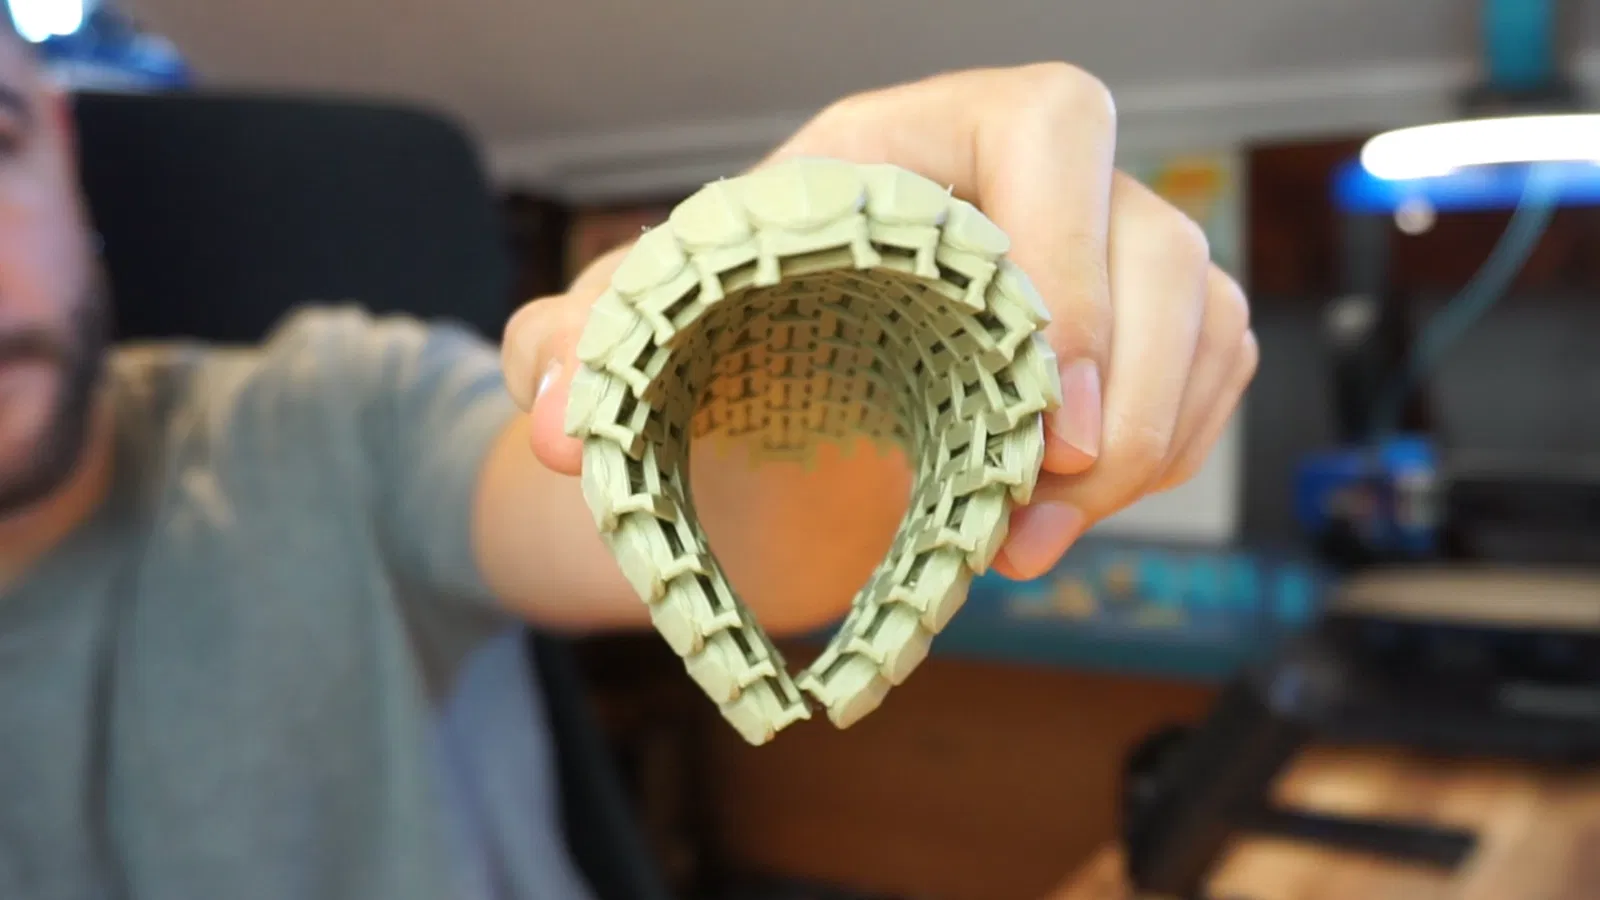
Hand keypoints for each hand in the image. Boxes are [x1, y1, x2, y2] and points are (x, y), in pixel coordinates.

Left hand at [503, 62, 1255, 589]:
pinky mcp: (1143, 327)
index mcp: (921, 141)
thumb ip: (581, 346)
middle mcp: (1033, 181)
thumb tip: (561, 426)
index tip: (1034, 386)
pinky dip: (1166, 455)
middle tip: (1038, 493)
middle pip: (1159, 240)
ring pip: (1203, 316)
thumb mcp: (643, 318)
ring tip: (1030, 537)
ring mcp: (1106, 250)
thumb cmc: (732, 314)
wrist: (790, 358)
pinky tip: (1065, 517)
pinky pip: (1215, 371)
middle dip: (1123, 391)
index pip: (1052, 124)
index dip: (1068, 248)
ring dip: (1144, 447)